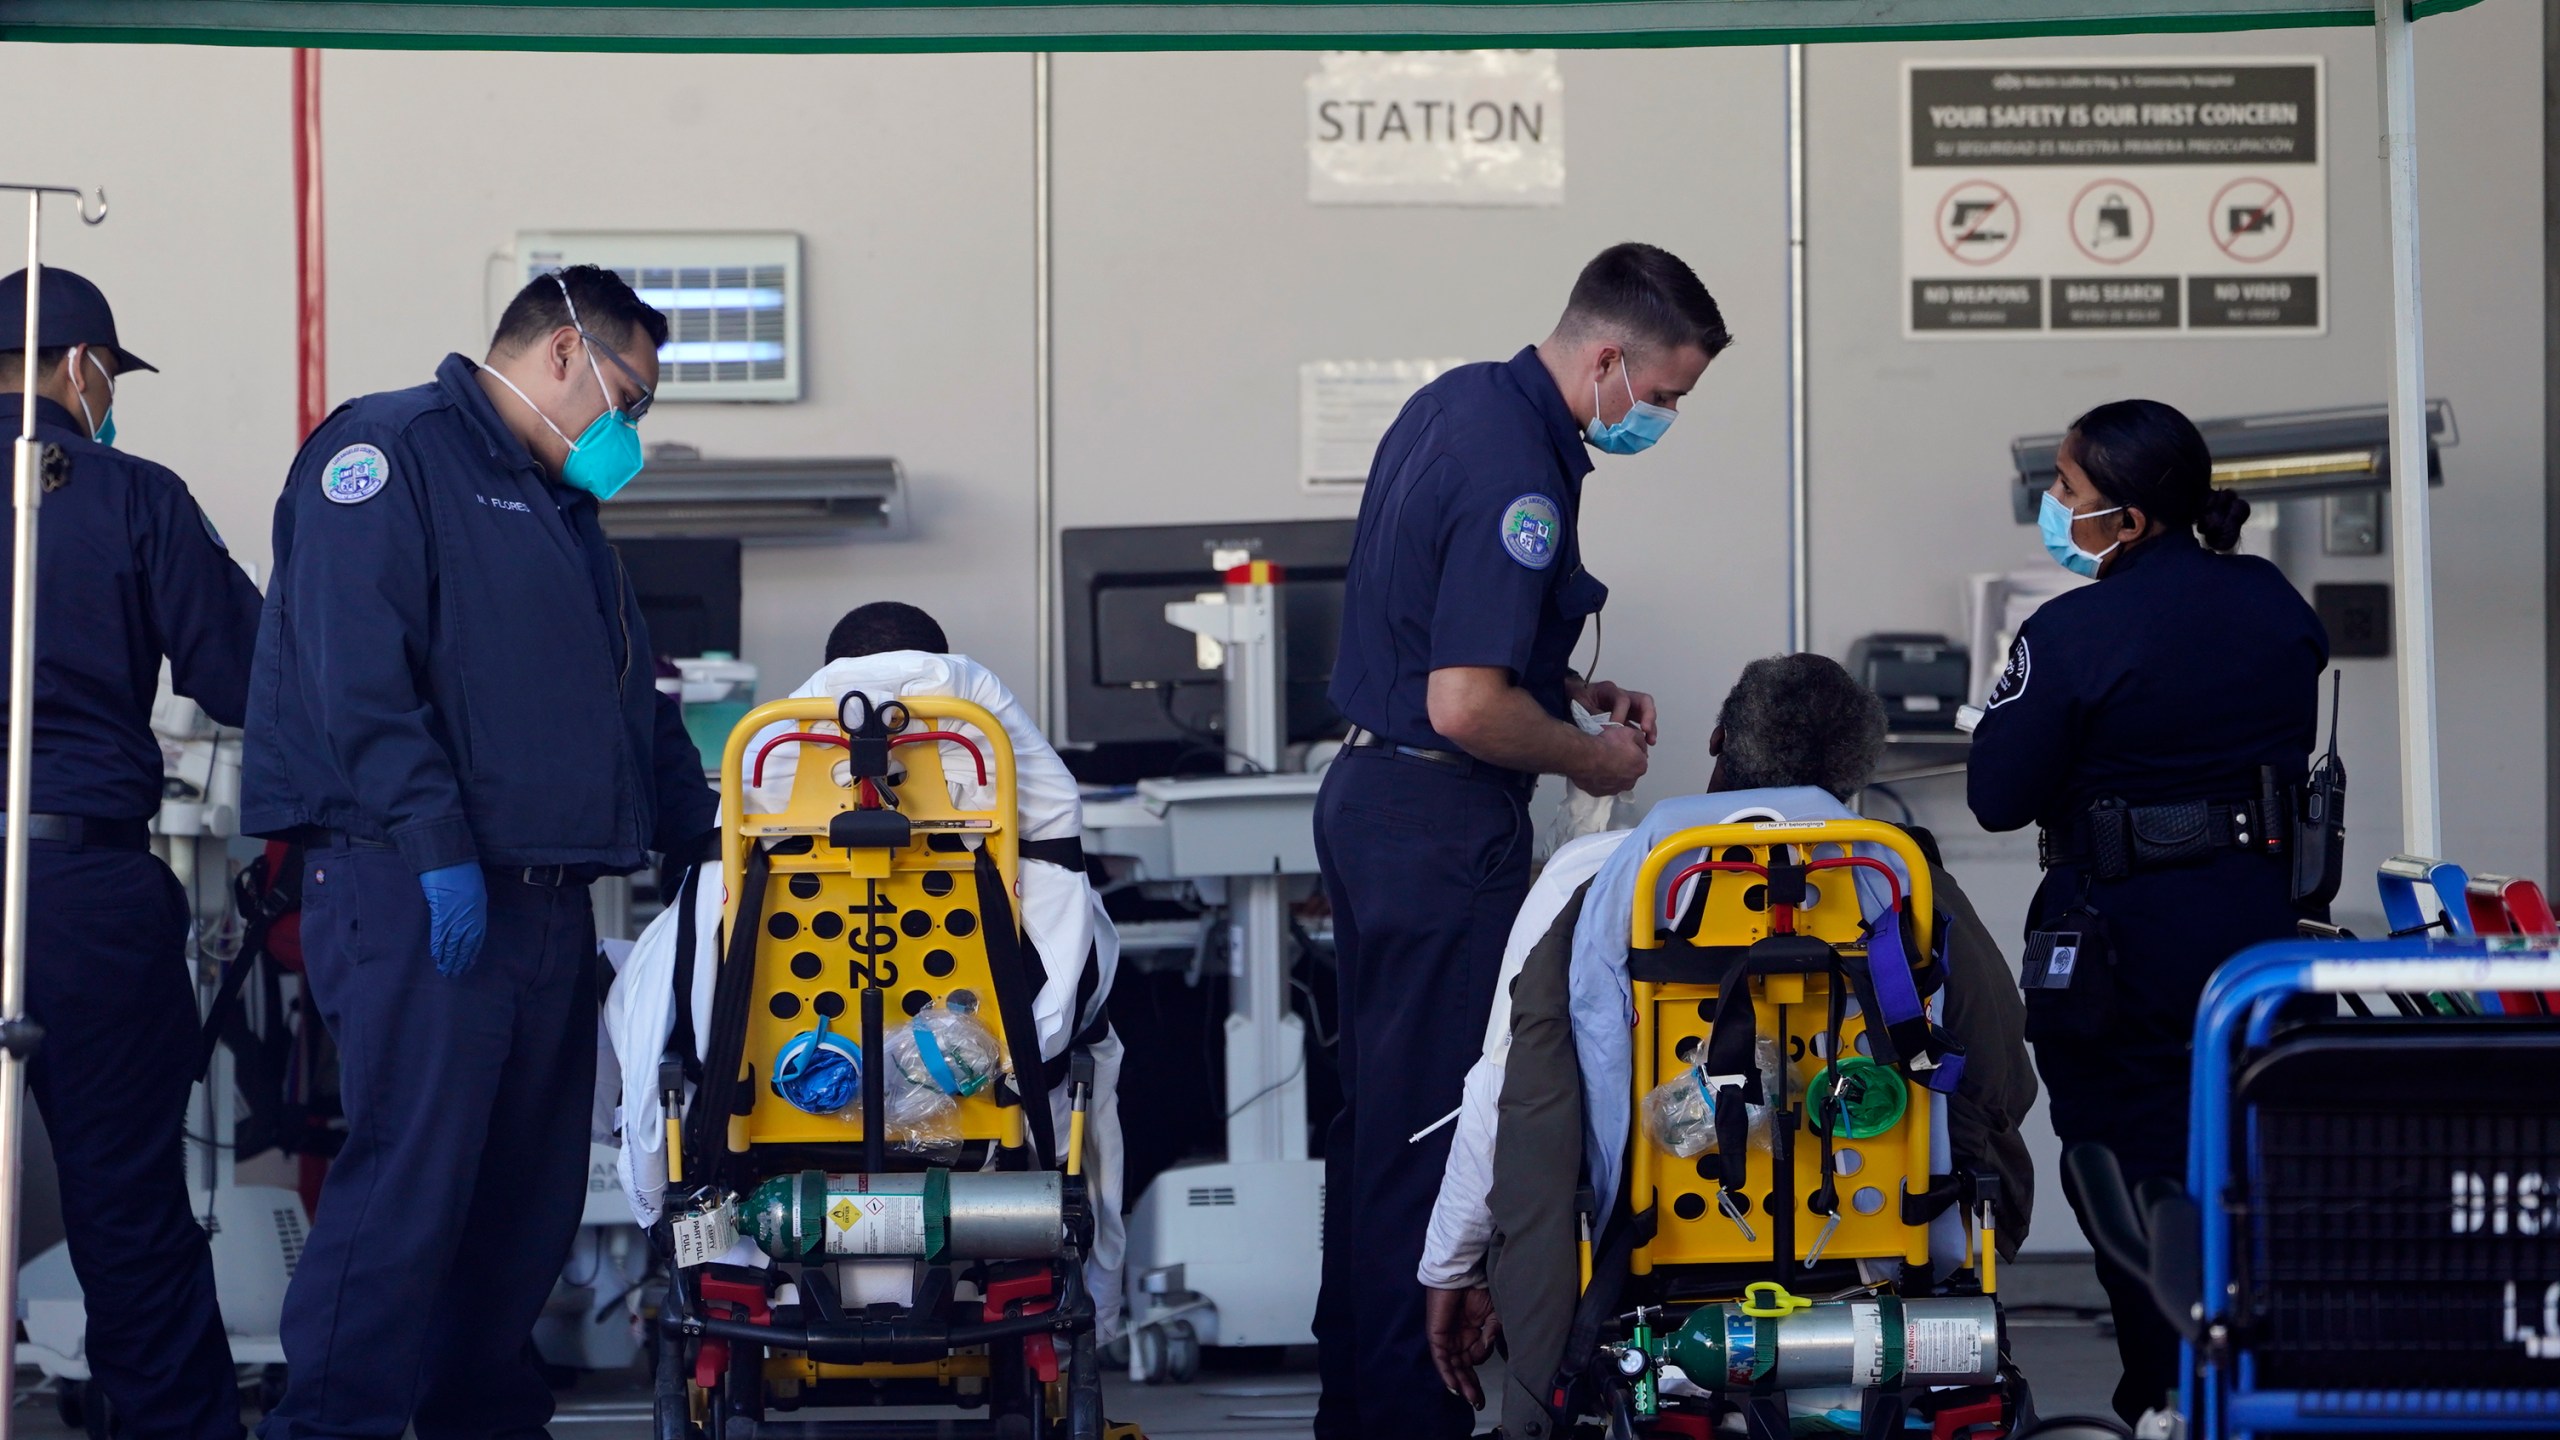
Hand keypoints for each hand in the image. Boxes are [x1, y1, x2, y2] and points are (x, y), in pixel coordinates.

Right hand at [420, 862, 488, 977]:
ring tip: (445, 972)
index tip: (467, 965)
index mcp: (479, 918)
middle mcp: (469, 924)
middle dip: (459, 962)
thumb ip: (472, 908)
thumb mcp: (477, 894)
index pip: (475, 942)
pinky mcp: (441, 920)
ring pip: (452, 948)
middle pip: (464, 949)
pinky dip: (438, 950)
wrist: (454, 868)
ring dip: (448, 961)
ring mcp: (455, 923)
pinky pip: (439, 940)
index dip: (470, 955)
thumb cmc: (467, 876)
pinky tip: (437, 959)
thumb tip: (465, 915)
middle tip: (454, 974)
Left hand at [1424, 1284, 1500, 1409]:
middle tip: (1477, 1403)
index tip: (1486, 1385)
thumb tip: (1489, 1348)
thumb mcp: (1493, 1314)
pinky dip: (1447, 1373)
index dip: (1480, 1373)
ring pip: (1452, 1366)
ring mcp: (1447, 1337)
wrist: (1463, 1272)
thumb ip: (1492, 1333)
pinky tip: (1454, 1386)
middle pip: (1463, 1367)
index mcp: (1471, 1333)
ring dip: (1461, 1383)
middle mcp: (1458, 1338)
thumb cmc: (1478, 1288)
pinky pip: (1440, 1358)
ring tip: (1470, 1399)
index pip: (1475, 1359)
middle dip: (1470, 1386)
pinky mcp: (1436, 1335)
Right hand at [1568, 722, 1649, 798]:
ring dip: (1612, 773)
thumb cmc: (1607, 745)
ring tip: (1602, 761)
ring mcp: (1615, 789)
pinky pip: (1602, 786)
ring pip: (1616, 780)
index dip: (1631, 750)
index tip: (1622, 746)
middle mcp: (1630, 782)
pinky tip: (1594, 770)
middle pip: (1629, 771)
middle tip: (1612, 753)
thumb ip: (1639, 738)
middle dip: (1623, 763)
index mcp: (1640, 767)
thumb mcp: (1629, 732)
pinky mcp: (1600, 793)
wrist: (1586, 756)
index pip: (1640, 758)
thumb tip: (1640, 742)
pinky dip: (1600, 779)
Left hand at [1575, 678, 1658, 743]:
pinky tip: (1646, 744)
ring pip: (1646, 712)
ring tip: (1650, 741)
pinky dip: (1645, 732)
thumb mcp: (1579, 705)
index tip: (1616, 730)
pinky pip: (1641, 722)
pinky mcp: (1628, 716)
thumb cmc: (1575, 700)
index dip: (1620, 714)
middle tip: (1646, 730)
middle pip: (1643, 701)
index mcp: (1608, 690)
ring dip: (1651, 726)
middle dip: (1647, 715)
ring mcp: (1627, 706)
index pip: (1622, 700)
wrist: (1571, 699)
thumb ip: (1592, 715)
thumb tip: (1606, 730)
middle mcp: (1622, 695)